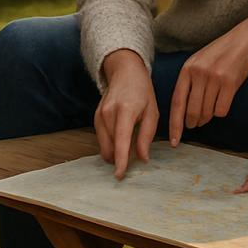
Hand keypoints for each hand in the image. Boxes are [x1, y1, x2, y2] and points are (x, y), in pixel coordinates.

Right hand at [94, 50, 157, 178]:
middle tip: (135, 155)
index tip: (120, 175)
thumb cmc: (142, 92)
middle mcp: (108, 113)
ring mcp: (99, 115)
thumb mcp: (152, 112)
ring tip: (130, 144)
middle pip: (109, 147)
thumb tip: (142, 158)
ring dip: (115, 152)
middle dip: (120, 158)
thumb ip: (146, 136)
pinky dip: (111, 145)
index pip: (121, 140)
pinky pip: (101, 140)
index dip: (120, 160)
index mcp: (125, 110)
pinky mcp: (95, 118)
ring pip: (104, 146)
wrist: (125, 73)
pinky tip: (121, 138)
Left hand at [167, 21, 247, 145]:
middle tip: (196, 125)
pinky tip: (223, 102)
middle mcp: (198, 73)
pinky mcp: (229, 82)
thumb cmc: (220, 54)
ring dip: (208, 117)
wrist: (243, 40)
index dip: (175, 124)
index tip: (175, 141)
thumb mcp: (198, 62)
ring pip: (207, 112)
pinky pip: (222, 110)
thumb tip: (184, 112)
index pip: (177, 103)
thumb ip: (190, 82)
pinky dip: (221, 111)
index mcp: (186, 69)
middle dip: (194, 122)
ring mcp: (213, 78)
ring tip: (210, 111)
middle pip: (192, 111)